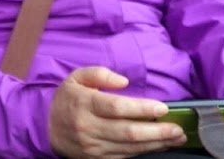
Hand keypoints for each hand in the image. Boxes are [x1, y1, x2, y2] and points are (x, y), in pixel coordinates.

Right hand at [46, 66, 183, 158]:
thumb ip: (99, 74)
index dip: (141, 109)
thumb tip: (123, 81)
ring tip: (176, 137)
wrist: (46, 128)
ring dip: (156, 143)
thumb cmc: (67, 100)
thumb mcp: (76, 78)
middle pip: (127, 132)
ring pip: (129, 147)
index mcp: (84, 103)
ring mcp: (93, 146)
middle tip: (177, 128)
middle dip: (156, 131)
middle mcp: (89, 127)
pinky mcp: (97, 158)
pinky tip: (159, 145)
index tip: (162, 108)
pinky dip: (144, 152)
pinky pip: (125, 156)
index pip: (117, 108)